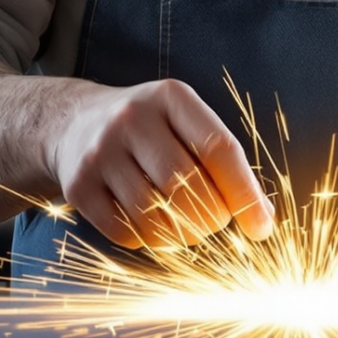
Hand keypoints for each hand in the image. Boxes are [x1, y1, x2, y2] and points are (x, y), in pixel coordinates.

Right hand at [46, 79, 275, 249]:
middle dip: (211, 218)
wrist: (75, 123)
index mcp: (170, 97)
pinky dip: (149, 240)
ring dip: (182, 235)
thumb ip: (224, 162)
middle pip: (186, 185)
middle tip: (215, 223)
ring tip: (187, 228)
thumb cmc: (150, 130)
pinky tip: (152, 225)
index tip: (261, 227)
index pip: (218, 148)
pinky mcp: (78, 185)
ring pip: (154, 215)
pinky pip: (125, 232)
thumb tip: (262, 220)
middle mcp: (132, 118)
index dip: (244, 193)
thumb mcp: (184, 123)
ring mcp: (100, 152)